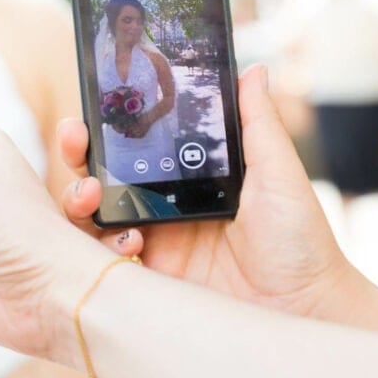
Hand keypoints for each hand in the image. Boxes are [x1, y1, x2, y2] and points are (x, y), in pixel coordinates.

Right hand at [61, 65, 357, 320]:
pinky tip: (130, 239)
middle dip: (76, 150)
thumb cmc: (299, 241)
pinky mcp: (145, 275)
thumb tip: (254, 69)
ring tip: (90, 192)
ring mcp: (150, 238)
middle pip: (100, 170)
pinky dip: (103, 242)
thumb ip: (258, 122)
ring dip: (77, 196)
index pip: (136, 139)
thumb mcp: (278, 174)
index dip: (109, 120)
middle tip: (74, 135)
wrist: (303, 309)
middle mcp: (161, 202)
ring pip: (91, 211)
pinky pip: (103, 255)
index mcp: (188, 173)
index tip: (95, 100)